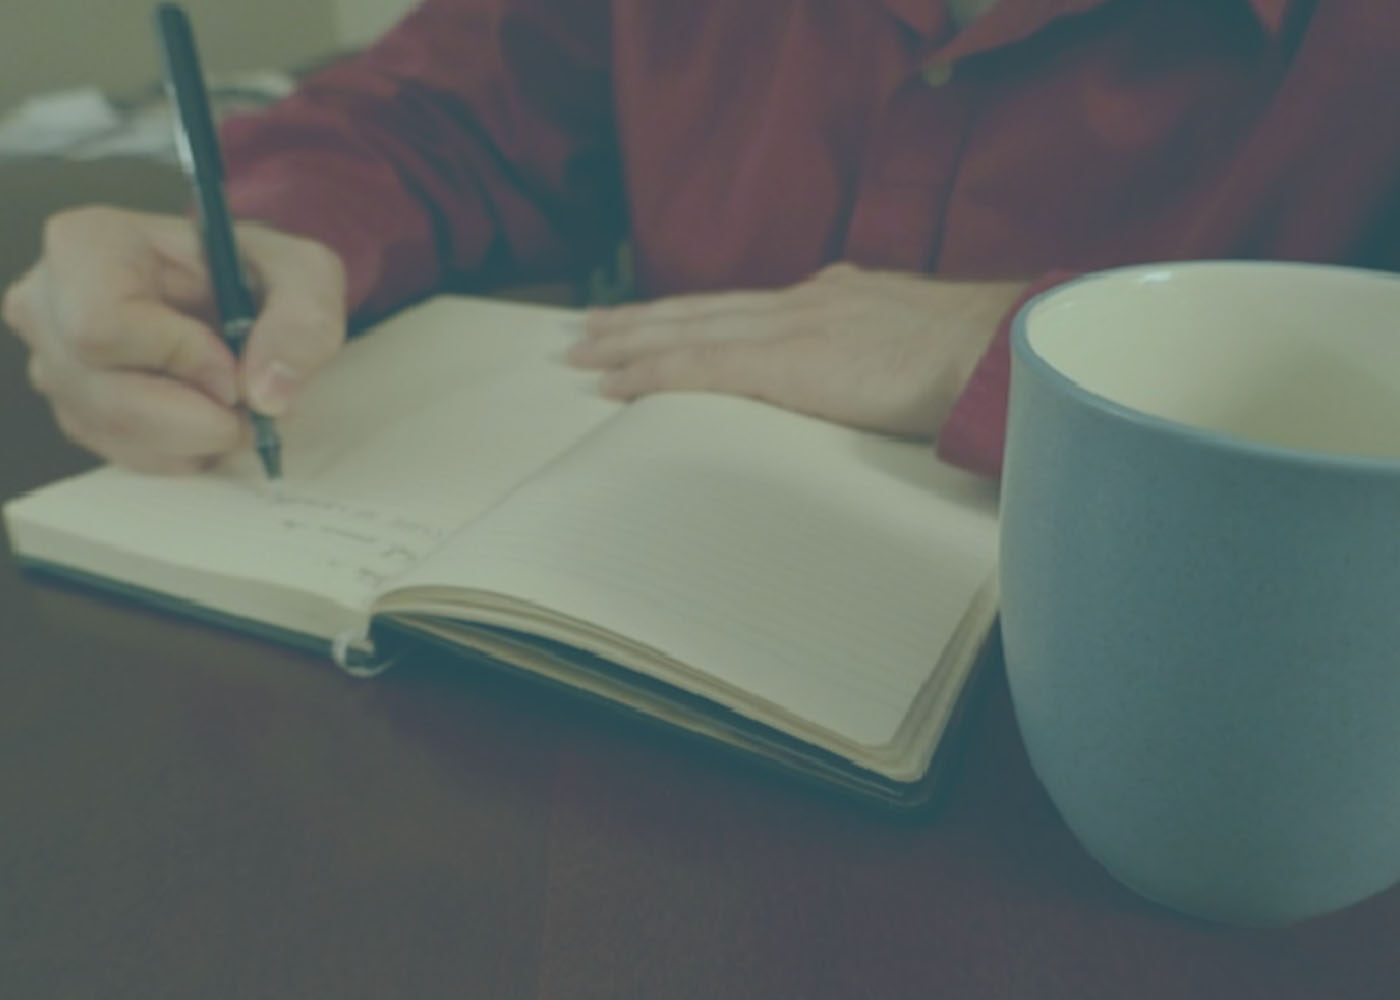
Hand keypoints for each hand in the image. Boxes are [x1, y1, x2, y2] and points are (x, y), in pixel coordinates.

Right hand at [3, 206, 346, 472]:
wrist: (238, 294)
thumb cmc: (257, 272)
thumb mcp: (304, 274)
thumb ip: (303, 321)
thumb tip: (265, 395)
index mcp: (87, 244)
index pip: (105, 326)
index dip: (181, 359)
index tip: (234, 366)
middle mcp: (48, 303)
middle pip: (108, 396)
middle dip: (196, 417)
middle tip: (248, 404)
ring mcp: (52, 361)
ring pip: (116, 433)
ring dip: (195, 438)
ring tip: (232, 404)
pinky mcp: (74, 409)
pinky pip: (122, 455)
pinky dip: (181, 452)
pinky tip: (207, 417)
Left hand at [569, 263, 1025, 437]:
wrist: (1000, 350)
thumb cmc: (981, 359)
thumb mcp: (923, 343)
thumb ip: (887, 356)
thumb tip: (876, 381)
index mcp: (837, 300)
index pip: (747, 309)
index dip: (696, 316)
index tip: (659, 323)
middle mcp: (804, 302)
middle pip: (704, 310)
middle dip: (643, 321)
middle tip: (590, 329)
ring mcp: (792, 327)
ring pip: (688, 330)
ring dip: (630, 342)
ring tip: (582, 352)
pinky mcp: (786, 362)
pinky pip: (700, 365)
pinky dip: (651, 372)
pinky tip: (613, 382)